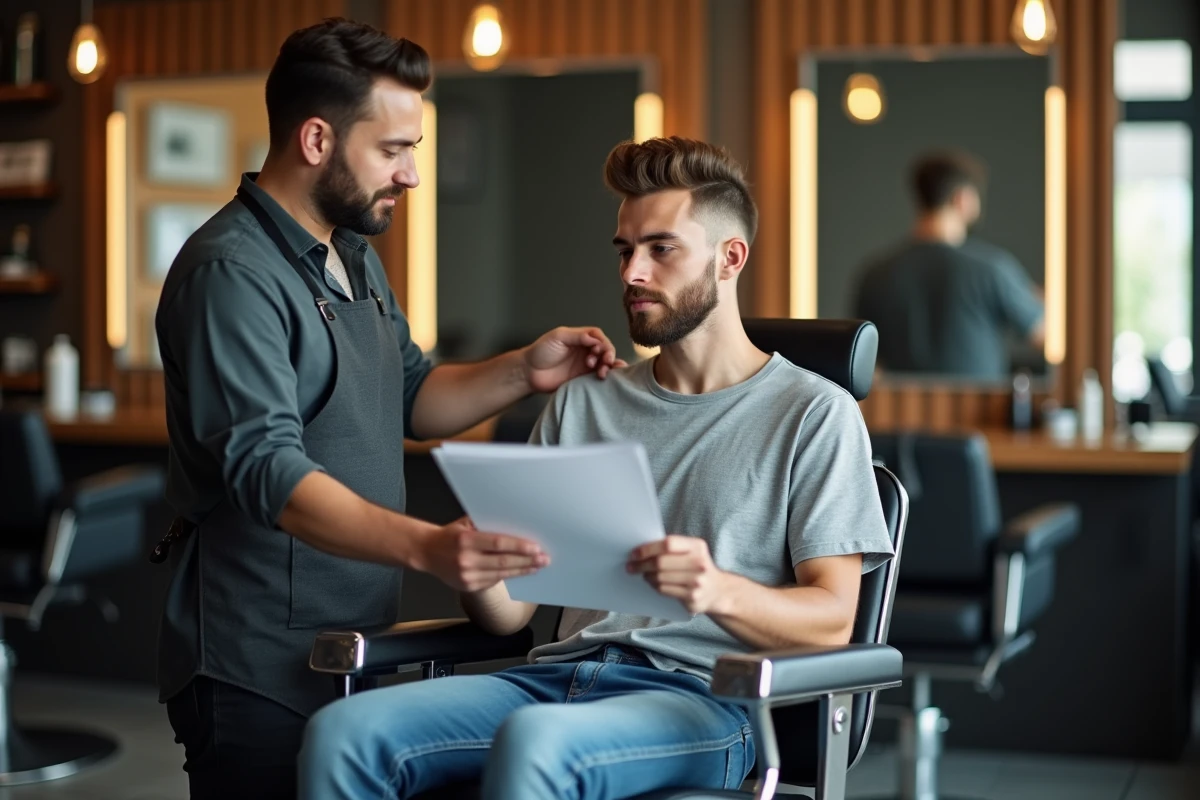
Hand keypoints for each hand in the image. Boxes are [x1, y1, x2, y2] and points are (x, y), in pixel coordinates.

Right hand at [416, 518, 549, 592]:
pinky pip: (494, 581)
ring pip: (501, 574)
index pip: (498, 543)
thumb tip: (515, 526)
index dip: (519, 546)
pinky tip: (521, 571)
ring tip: (537, 566)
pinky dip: (509, 576)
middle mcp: (466, 559)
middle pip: (503, 561)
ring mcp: (467, 576)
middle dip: (527, 561)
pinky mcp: (469, 587)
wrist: (427, 553)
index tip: (536, 547)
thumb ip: (487, 525)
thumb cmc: (450, 535)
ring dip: (522, 570)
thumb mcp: (465, 523)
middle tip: (544, 559)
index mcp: (465, 540)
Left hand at [522, 326, 627, 392]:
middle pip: (605, 350)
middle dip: (608, 355)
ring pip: (604, 363)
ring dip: (608, 366)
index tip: (600, 350)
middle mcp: (585, 350)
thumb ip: (577, 336)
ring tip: (601, 372)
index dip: (603, 342)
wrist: (529, 373)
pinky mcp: (583, 379)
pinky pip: (598, 376)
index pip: (598, 336)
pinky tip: (610, 377)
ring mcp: (585, 365)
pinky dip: (607, 375)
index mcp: (580, 338)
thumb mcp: (558, 337)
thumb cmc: (540, 351)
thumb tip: (595, 339)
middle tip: (604, 362)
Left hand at [627, 535, 728, 614]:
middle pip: (661, 562)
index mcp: (697, 546)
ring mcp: (697, 582)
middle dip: (642, 564)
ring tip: (643, 574)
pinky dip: (654, 586)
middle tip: (631, 566)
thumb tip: (641, 550)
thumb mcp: (691, 551)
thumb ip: (672, 548)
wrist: (718, 591)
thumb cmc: (697, 567)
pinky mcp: (692, 598)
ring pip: (660, 578)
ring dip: (647, 576)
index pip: (668, 544)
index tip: (634, 553)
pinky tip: (653, 582)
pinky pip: (664, 590)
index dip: (648, 548)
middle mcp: (699, 563)